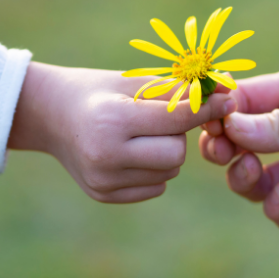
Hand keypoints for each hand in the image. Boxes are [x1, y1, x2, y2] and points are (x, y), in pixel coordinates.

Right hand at [9, 62, 236, 202]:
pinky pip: (155, 186)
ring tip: (143, 134)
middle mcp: (106, 154)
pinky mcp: (104, 195)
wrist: (50, 115)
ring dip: (167, 152)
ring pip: (169, 171)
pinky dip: (154, 169)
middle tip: (162, 119)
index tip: (228, 99)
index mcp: (112, 120)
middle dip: (179, 134)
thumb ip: (176, 89)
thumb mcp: (132, 82)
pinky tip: (132, 152)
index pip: (176, 118)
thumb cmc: (97, 91)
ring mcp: (103, 180)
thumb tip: (225, 93)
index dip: (206, 108)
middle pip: (176, 152)